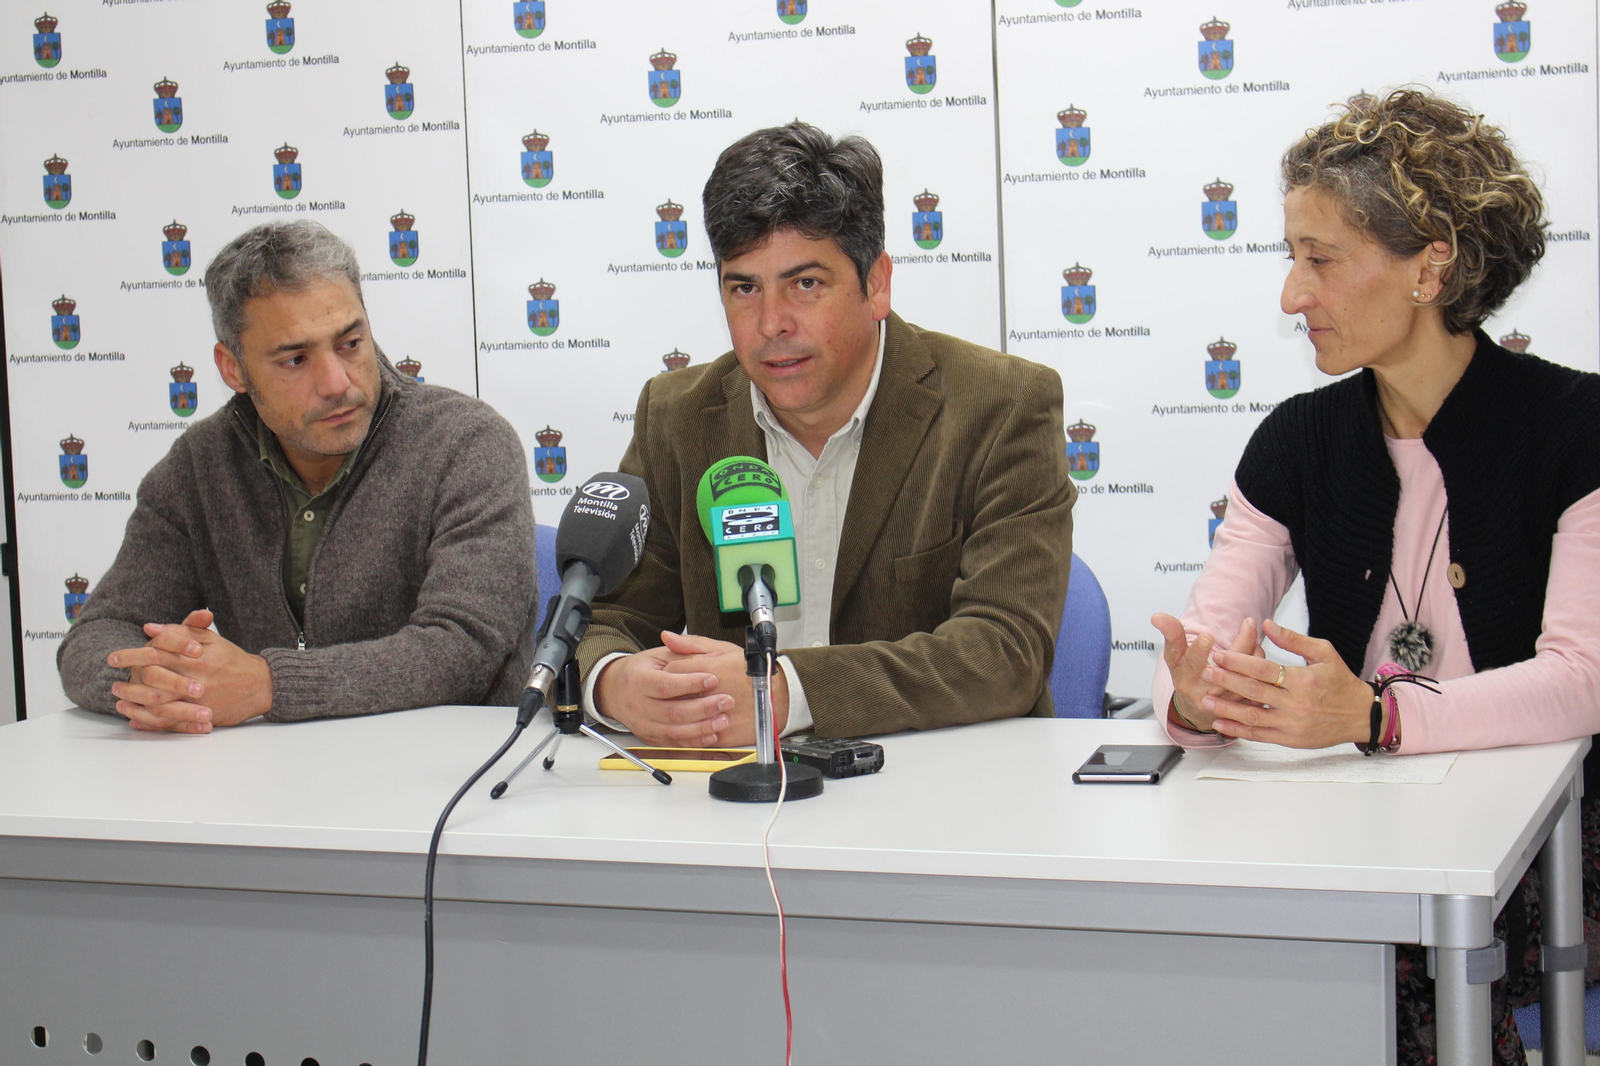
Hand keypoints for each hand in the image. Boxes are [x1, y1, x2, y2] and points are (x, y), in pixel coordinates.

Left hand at [107, 609, 272, 731]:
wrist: (261, 685)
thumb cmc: (233, 660)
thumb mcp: (212, 639)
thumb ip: (182, 630)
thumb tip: (150, 628)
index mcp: (195, 657)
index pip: (156, 653)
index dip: (132, 655)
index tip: (114, 658)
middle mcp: (195, 678)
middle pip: (153, 678)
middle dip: (129, 681)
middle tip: (113, 683)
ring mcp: (198, 699)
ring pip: (158, 702)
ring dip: (135, 702)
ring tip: (120, 700)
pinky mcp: (201, 716)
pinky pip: (170, 721)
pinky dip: (149, 721)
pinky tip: (135, 718)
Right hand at [593, 632, 733, 746]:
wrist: (614, 691)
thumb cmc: (639, 671)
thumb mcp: (657, 655)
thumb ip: (682, 652)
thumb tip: (707, 654)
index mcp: (639, 680)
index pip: (666, 685)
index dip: (690, 684)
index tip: (713, 679)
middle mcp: (639, 705)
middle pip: (672, 712)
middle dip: (703, 708)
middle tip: (726, 701)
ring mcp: (644, 725)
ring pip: (674, 732)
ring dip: (701, 728)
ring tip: (723, 720)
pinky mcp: (650, 738)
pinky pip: (673, 744)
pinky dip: (694, 743)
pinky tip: (710, 736)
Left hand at [660, 630, 788, 748]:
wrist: (780, 696)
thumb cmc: (753, 670)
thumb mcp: (724, 649)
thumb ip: (692, 644)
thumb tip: (667, 637)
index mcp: (709, 670)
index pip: (671, 671)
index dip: (670, 672)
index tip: (676, 675)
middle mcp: (711, 694)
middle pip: (673, 695)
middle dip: (672, 693)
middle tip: (679, 691)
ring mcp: (715, 716)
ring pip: (681, 718)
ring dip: (680, 712)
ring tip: (687, 706)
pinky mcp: (721, 734)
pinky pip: (695, 736)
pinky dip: (693, 730)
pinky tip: (697, 722)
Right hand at [1151, 614, 1263, 732]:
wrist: (1200, 709)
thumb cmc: (1188, 678)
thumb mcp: (1175, 658)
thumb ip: (1171, 635)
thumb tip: (1157, 616)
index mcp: (1186, 680)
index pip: (1191, 665)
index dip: (1199, 652)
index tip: (1206, 636)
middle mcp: (1207, 694)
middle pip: (1228, 667)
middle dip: (1241, 643)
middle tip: (1248, 622)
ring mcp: (1228, 703)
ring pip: (1248, 673)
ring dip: (1254, 649)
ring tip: (1250, 632)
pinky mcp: (1246, 708)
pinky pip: (1261, 682)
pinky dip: (1261, 664)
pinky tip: (1256, 652)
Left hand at [1200, 618, 1375, 748]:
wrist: (1361, 715)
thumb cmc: (1341, 681)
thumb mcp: (1324, 653)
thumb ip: (1293, 640)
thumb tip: (1266, 624)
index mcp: (1303, 680)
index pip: (1264, 669)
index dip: (1239, 661)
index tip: (1219, 654)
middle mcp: (1296, 703)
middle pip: (1254, 692)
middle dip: (1226, 681)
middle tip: (1206, 672)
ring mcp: (1292, 724)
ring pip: (1253, 716)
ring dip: (1226, 709)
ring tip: (1205, 699)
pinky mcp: (1290, 739)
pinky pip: (1260, 735)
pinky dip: (1238, 731)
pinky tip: (1220, 724)